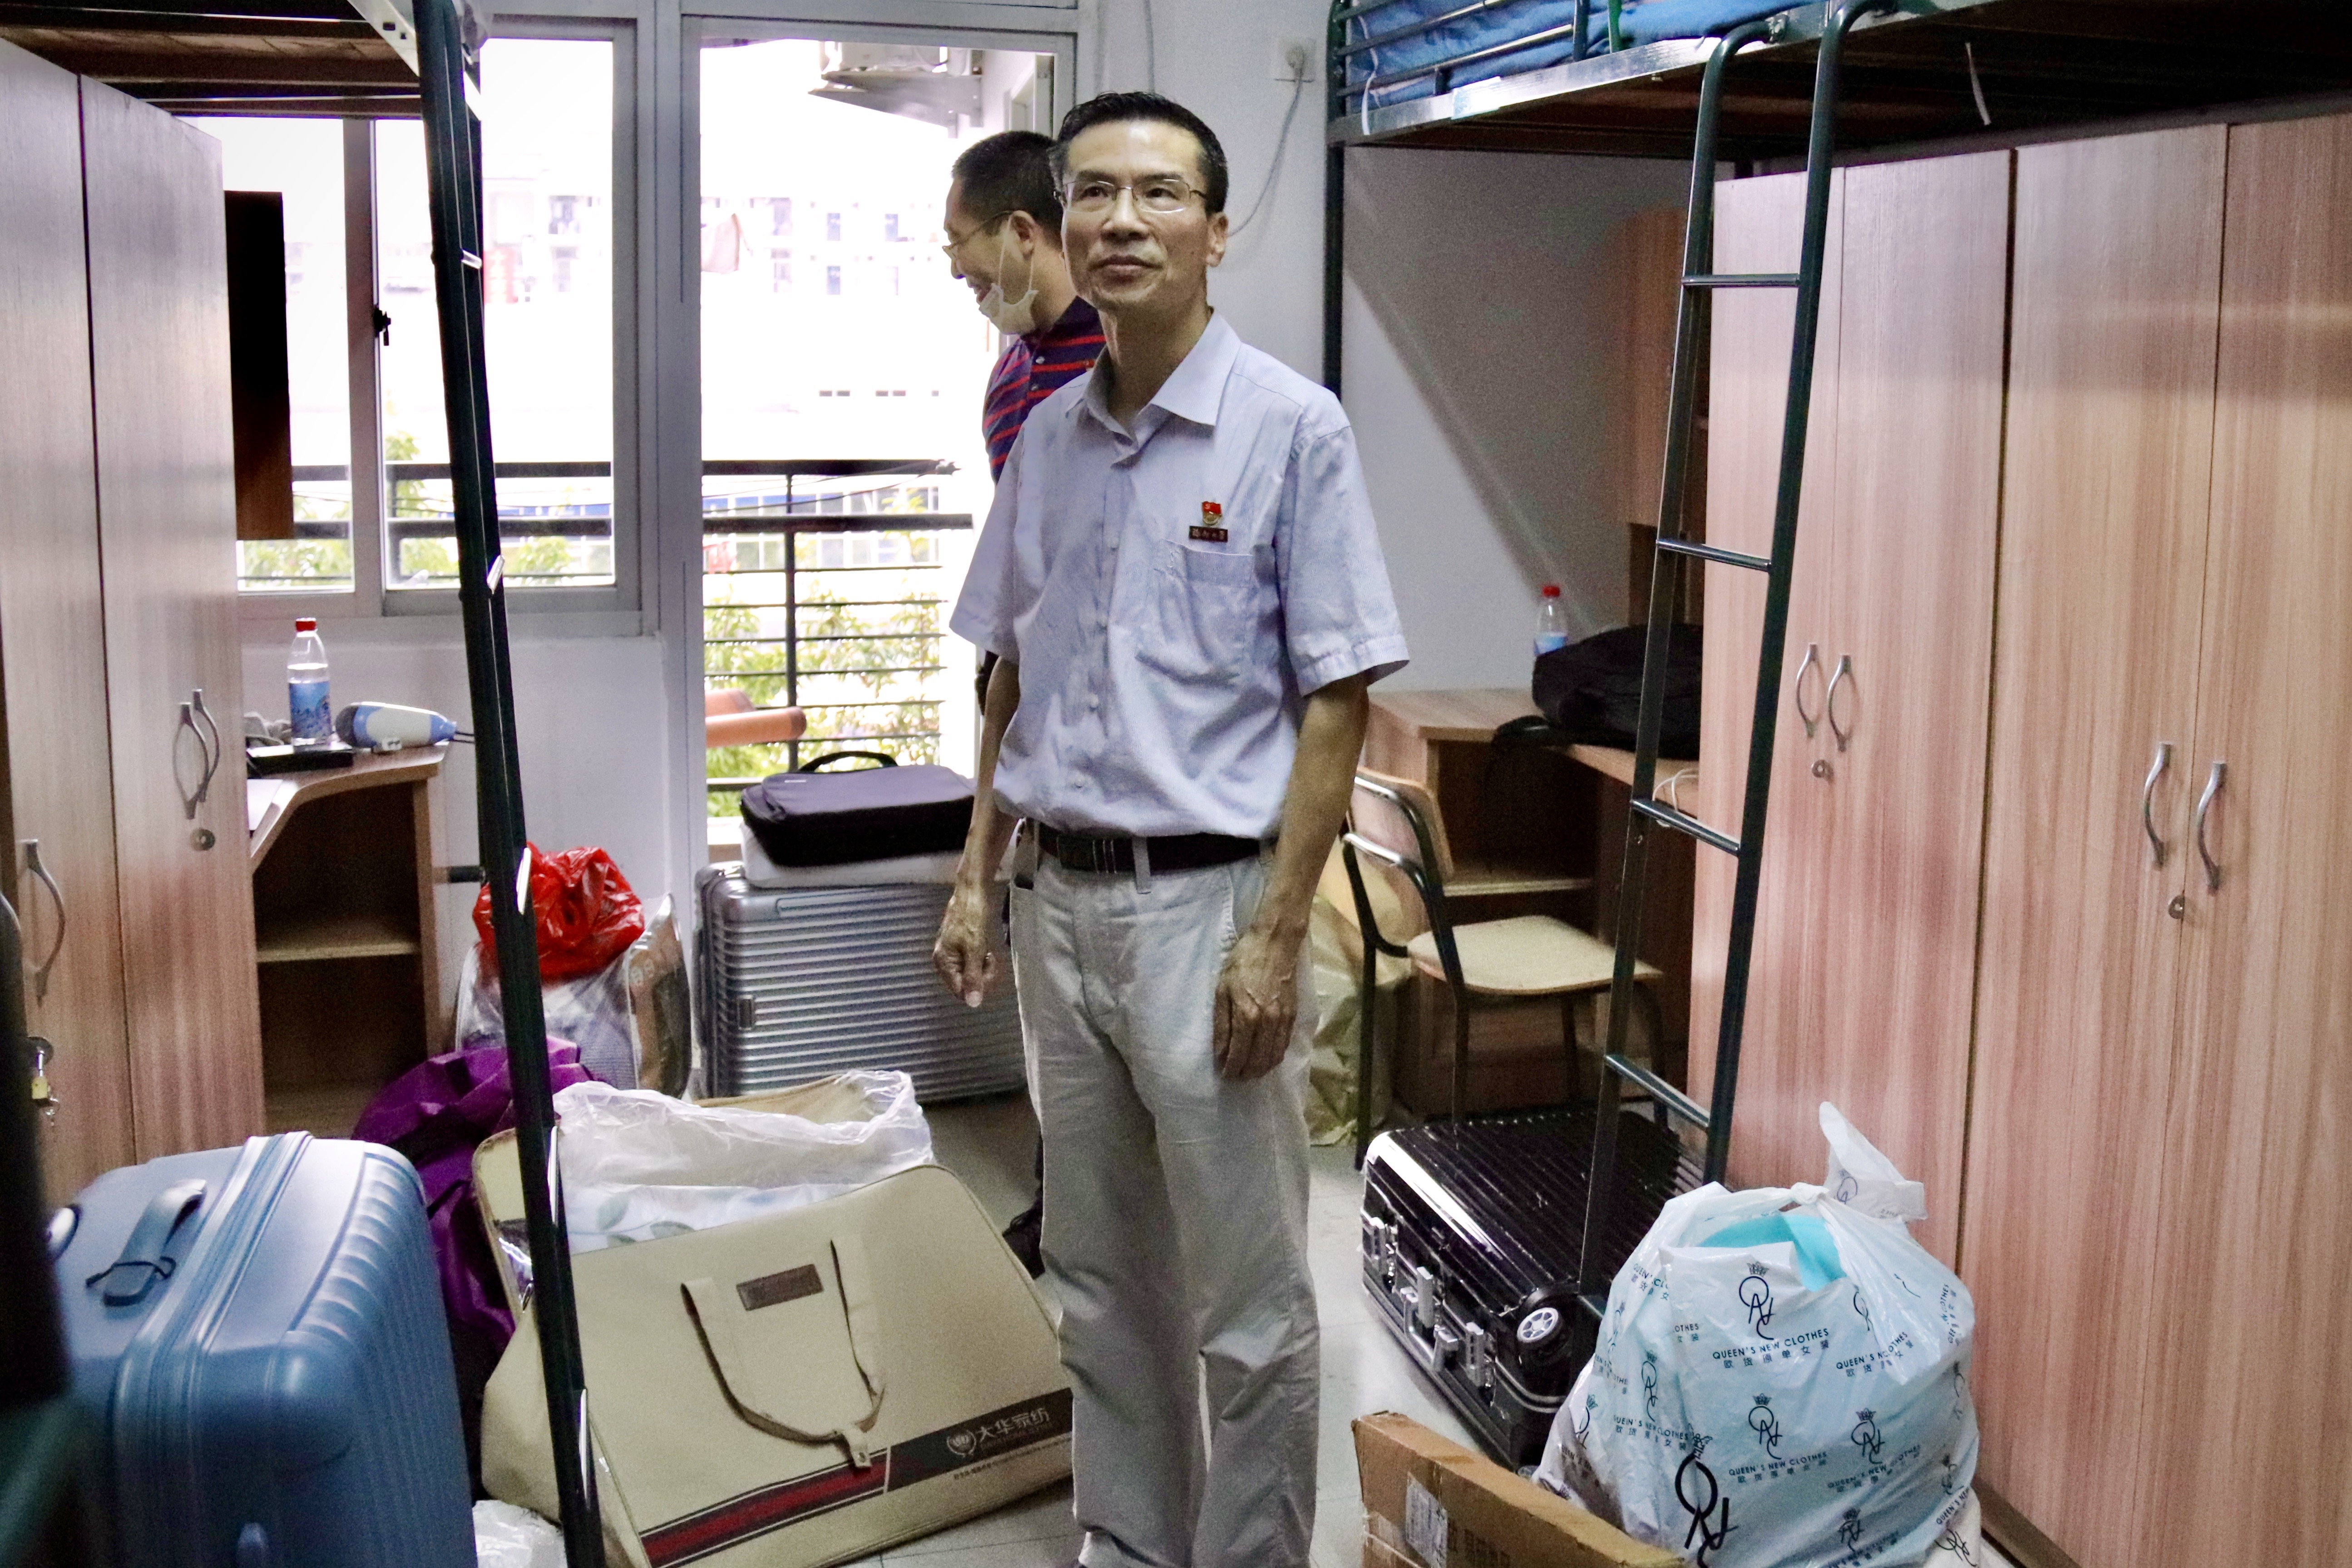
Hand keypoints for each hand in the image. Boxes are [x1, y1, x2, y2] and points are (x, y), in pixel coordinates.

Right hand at [932, 880, 998, 1007]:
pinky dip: (981, 961)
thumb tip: (972, 1003)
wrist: (971, 892)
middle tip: (990, 960)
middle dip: (981, 976)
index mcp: (943, 962)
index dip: (977, 986)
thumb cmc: (972, 917)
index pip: (960, 991)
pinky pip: (971, 965)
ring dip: (983, 968)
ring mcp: (952, 955)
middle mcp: (944, 962)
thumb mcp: (975, 949)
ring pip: (970, 975)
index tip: (988, 970)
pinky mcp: (960, 949)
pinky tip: (986, 950)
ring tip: (988, 953)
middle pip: (965, 985)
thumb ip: (973, 977)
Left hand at [1213, 924, 1301, 1080]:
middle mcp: (1267, 1023)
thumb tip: (1220, 1052)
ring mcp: (1283, 1020)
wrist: (1275, 944)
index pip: (1239, 1054)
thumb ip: (1222, 1024)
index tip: (1224, 1075)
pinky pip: (1284, 1045)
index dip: (1231, 1068)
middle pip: (1258, 1061)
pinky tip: (1267, 1058)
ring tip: (1250, 1073)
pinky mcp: (1293, 1015)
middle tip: (1236, 1078)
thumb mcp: (1222, 989)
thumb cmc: (1243, 963)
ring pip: (1274, 1057)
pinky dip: (1275, 1057)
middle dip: (1246, 1073)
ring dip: (1261, 1069)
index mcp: (1247, 1016)